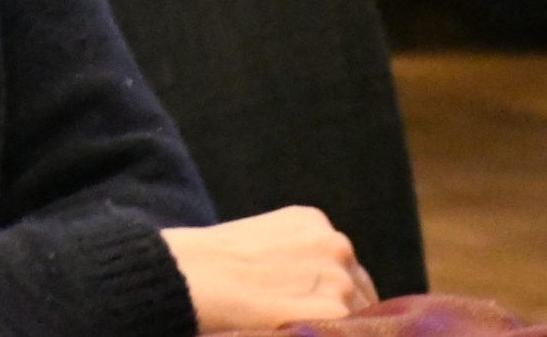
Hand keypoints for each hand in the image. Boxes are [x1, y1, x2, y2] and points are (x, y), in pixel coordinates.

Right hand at [161, 206, 377, 332]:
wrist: (187, 277)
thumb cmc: (207, 265)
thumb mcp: (258, 242)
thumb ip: (293, 259)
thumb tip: (306, 290)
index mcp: (314, 221)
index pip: (343, 270)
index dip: (328, 297)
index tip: (308, 312)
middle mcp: (335, 243)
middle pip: (359, 294)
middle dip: (338, 315)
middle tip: (301, 320)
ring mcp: (339, 278)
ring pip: (358, 319)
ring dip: (335, 330)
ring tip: (295, 327)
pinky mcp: (335, 311)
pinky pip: (347, 334)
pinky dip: (323, 335)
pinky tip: (293, 332)